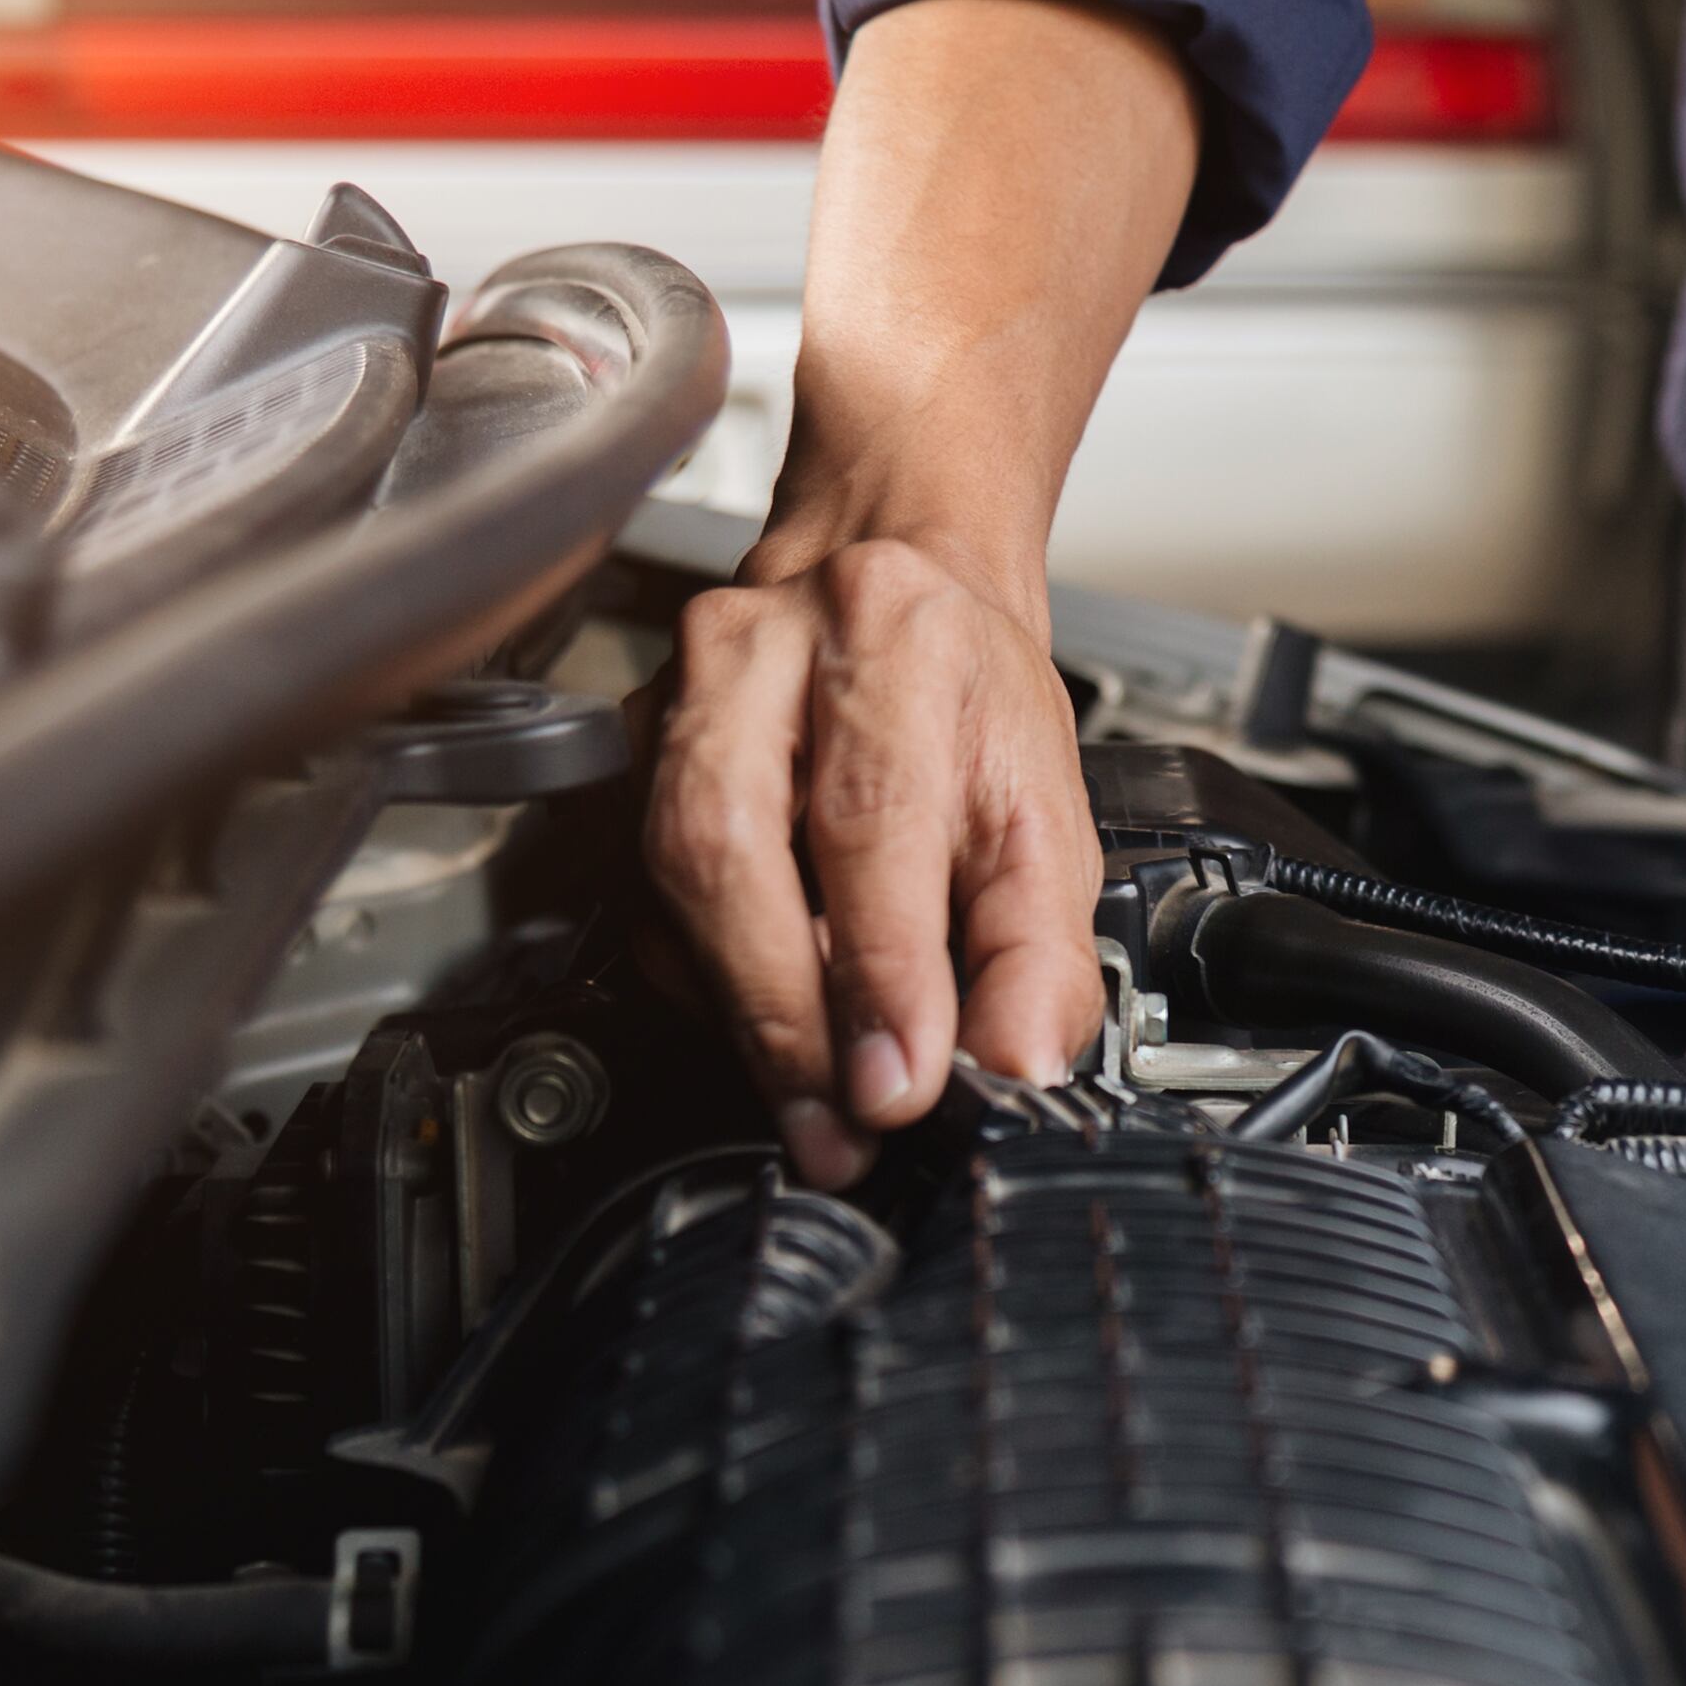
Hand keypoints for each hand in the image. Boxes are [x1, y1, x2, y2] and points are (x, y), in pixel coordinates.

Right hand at [633, 0, 1188, 1184]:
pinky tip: (759, 1015)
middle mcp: (774, 645)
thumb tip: (1018, 1068)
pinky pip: (645, 879)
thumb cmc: (967, 693)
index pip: (875, 819)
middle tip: (836, 1124)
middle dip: (786, 1011)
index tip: (901, 1085)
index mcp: (900, 638)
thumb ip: (1043, 950)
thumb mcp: (1049, 809)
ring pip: (676, 863)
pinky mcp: (635, 736)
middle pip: (739, 844)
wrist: (892, 561)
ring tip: (806, 1103)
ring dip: (740, 1006)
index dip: (881, 968)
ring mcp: (685, 685)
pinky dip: (702, 970)